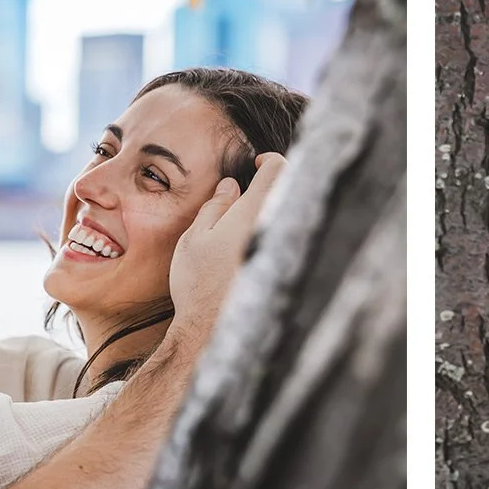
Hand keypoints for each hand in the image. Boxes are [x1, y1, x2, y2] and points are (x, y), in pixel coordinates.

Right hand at [166, 153, 285, 352]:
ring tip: (253, 217)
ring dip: (277, 209)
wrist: (211, 329)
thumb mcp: (195, 238)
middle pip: (291, 189)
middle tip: (255, 188)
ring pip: (292, 215)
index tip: (257, 163)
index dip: (268, 160)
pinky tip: (258, 243)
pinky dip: (279, 232)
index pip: (278, 168)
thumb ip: (216, 206)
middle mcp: (276, 229)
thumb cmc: (198, 283)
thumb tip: (232, 185)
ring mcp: (286, 251)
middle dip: (276, 182)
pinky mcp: (286, 271)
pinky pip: (291, 239)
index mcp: (255, 212)